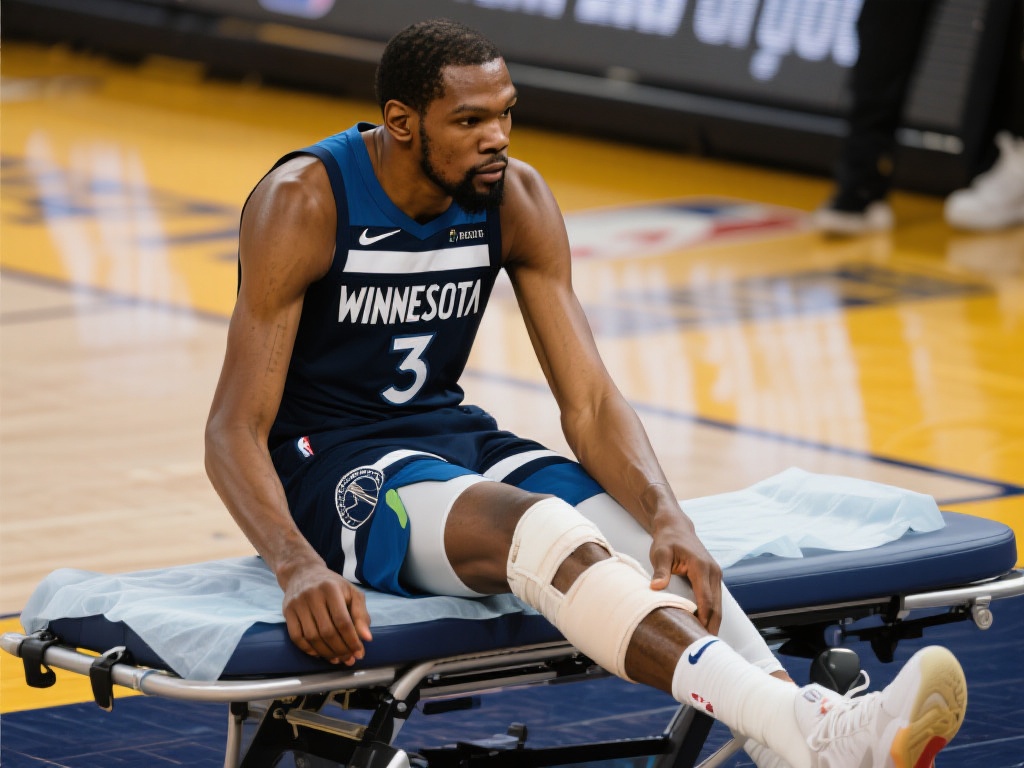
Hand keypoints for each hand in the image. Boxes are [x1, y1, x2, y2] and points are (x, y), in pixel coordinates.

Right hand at [279, 561, 372, 664]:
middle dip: (340, 650)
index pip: (343, 621)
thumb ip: (361, 614)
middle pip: (327, 632)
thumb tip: (367, 638)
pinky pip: (296, 637)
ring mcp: (297, 604)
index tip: (359, 653)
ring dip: (326, 653)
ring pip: (312, 637)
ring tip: (337, 659)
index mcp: (331, 589)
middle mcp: (312, 595)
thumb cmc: (332, 585)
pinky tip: (319, 654)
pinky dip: (308, 649)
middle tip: (348, 659)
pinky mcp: (287, 611)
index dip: (352, 640)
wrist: (302, 572)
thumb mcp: (351, 592)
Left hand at [648, 511, 722, 634]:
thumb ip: (660, 570)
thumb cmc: (666, 540)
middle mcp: (713, 572)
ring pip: (718, 605)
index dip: (705, 620)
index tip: (700, 637)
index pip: (707, 600)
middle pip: (716, 607)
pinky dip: (711, 614)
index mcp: (701, 567)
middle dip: (711, 627)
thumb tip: (656, 588)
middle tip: (704, 650)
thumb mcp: (659, 552)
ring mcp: (715, 575)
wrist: (675, 527)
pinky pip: (715, 600)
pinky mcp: (712, 578)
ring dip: (713, 623)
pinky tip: (703, 628)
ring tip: (704, 644)